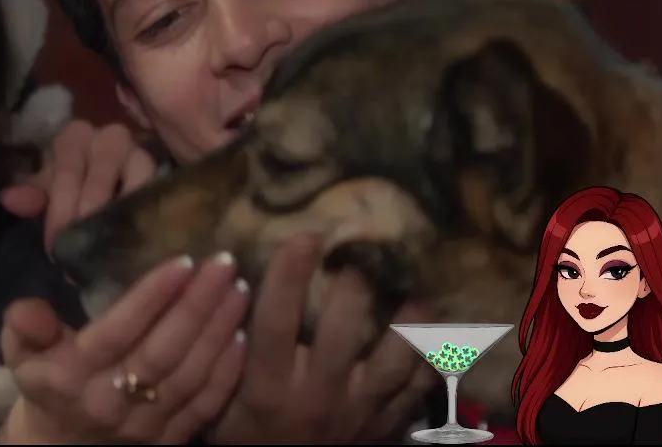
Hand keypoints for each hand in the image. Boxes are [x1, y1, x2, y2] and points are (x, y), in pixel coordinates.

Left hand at [0, 120, 157, 248]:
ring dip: (123, 214)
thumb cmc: (75, 182)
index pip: (65, 174)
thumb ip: (33, 195)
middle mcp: (109, 136)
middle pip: (100, 176)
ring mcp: (141, 150)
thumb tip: (8, 199)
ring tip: (113, 248)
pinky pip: (158, 188)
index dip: (59, 213)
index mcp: (75, 137)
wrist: (114, 175)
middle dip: (89, 217)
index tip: (55, 250)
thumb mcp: (52, 186)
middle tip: (83, 256)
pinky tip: (140, 240)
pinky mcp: (163, 169)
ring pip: (136, 176)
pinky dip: (148, 212)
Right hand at [0, 253, 248, 443]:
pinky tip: (243, 335)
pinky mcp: (169, 441)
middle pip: (162, 352)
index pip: (116, 333)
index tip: (181, 261)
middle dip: (197, 305)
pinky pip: (204, 406)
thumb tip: (26, 308)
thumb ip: (24, 328)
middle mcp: (110, 403)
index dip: (150, 297)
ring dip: (219, 331)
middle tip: (224, 262)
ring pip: (190, 376)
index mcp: (71, 377)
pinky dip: (227, 371)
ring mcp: (144, 427)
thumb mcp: (22, 355)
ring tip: (239, 287)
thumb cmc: (47, 383)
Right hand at [211, 235, 437, 442]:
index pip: (276, 323)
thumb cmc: (245, 438)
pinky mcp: (386, 427)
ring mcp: (358, 414)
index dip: (289, 276)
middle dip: (354, 286)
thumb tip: (231, 289)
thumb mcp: (221, 402)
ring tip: (415, 290)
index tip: (303, 233)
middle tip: (360, 251)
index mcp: (270, 389)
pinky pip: (418, 391)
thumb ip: (225, 353)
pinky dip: (432, 361)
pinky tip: (440, 333)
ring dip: (409, 322)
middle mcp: (317, 398)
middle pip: (343, 334)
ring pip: (394, 362)